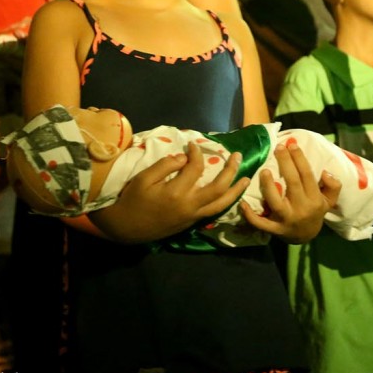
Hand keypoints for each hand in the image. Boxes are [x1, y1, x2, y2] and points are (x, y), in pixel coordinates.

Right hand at [89, 142, 247, 242]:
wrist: (126, 228)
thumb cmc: (132, 200)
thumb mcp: (143, 179)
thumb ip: (165, 166)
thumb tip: (184, 158)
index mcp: (176, 192)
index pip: (195, 168)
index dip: (196, 153)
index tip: (193, 145)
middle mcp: (189, 205)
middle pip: (218, 188)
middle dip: (230, 171)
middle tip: (237, 156)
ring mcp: (192, 216)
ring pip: (221, 204)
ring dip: (235, 191)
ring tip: (246, 178)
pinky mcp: (191, 223)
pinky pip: (214, 212)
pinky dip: (225, 202)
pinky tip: (230, 194)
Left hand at [240, 141, 341, 243]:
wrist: (305, 237)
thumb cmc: (314, 212)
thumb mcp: (329, 200)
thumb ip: (333, 186)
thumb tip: (326, 172)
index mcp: (314, 199)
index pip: (307, 175)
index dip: (299, 159)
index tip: (291, 144)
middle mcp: (301, 208)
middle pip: (292, 183)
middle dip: (285, 163)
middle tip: (278, 148)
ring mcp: (286, 219)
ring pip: (276, 202)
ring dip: (268, 186)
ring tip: (264, 171)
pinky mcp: (274, 229)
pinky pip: (260, 223)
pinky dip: (250, 215)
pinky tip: (242, 203)